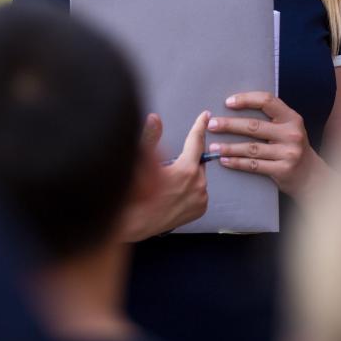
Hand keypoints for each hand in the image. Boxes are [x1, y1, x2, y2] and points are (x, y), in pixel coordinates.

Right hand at [119, 110, 209, 240]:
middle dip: (187, 159)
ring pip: (197, 177)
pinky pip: (199, 191)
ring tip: (169, 184)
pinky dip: (190, 188)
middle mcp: (198, 185)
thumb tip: (155, 119)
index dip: (199, 125)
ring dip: (188, 175)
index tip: (205, 116)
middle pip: (196, 161)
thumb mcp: (141, 162)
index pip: (196, 141)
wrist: (135, 225)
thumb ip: (151, 137)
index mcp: (186, 170)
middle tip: (169, 168)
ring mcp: (201, 199)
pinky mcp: (201, 209)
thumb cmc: (135, 195)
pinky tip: (174, 194)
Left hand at [207, 92, 328, 198]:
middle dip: (229, 125)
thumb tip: (236, 106)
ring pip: (251, 148)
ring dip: (229, 147)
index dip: (246, 100)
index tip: (227, 102)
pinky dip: (237, 163)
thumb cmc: (292, 147)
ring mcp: (288, 153)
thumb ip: (271, 118)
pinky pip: (254, 165)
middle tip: (211, 125)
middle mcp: (291, 133)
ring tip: (212, 147)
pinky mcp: (283, 170)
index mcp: (291, 118)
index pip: (267, 101)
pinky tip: (224, 161)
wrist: (312, 176)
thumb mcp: (288, 128)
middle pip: (254, 126)